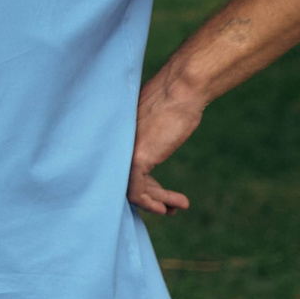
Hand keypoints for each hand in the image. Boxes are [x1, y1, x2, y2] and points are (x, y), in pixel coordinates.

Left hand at [128, 73, 203, 215]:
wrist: (183, 90)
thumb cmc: (175, 102)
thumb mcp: (158, 123)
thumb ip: (149, 134)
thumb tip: (156, 138)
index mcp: (119, 139)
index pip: (123, 170)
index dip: (143, 186)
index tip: (160, 198)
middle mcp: (116, 147)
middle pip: (127, 181)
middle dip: (152, 197)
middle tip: (170, 209)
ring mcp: (125, 153)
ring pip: (132, 189)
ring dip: (155, 202)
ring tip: (176, 209)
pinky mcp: (136, 159)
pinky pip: (136, 191)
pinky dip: (150, 203)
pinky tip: (166, 208)